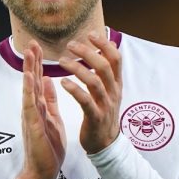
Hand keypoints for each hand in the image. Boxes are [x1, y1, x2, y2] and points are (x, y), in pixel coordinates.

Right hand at [14, 40, 66, 178]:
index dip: (38, 63)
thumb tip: (47, 80)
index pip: (37, 80)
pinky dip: (29, 90)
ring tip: (29, 53)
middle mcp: (32, 109)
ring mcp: (30, 116)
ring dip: (28, 70)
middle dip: (32, 61)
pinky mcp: (32, 125)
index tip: (38, 46)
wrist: (42, 172)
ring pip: (28, 89)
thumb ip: (49, 99)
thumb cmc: (47, 148)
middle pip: (31, 80)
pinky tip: (29, 77)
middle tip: (32, 41)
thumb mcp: (52, 118)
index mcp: (39, 107)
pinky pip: (30, 104)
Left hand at [59, 32, 122, 153]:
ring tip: (62, 61)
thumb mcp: (110, 90)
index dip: (104, 44)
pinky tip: (62, 82)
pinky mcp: (95, 117)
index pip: (115, 58)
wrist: (106, 144)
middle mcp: (113, 92)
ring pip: (94, 81)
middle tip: (71, 45)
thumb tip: (110, 45)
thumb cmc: (104, 113)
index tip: (90, 34)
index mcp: (116, 84)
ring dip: (77, 68)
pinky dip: (74, 89)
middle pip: (104, 66)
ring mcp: (105, 105)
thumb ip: (108, 70)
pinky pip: (85, 100)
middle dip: (87, 52)